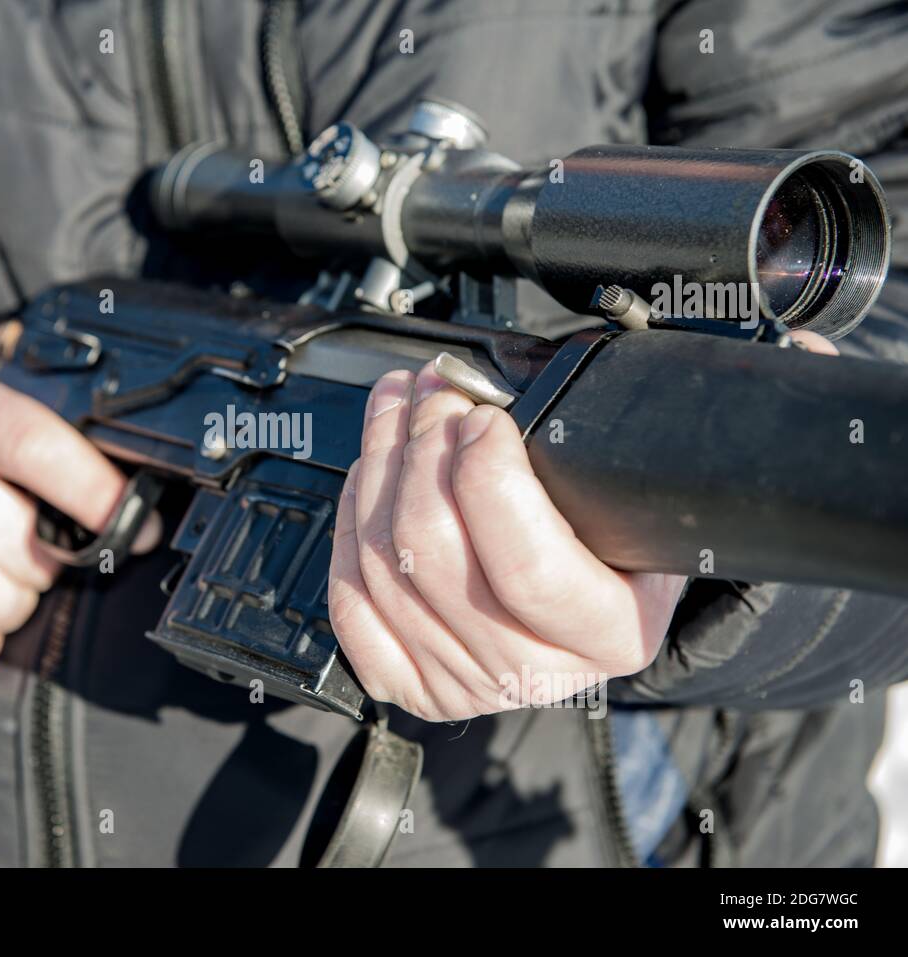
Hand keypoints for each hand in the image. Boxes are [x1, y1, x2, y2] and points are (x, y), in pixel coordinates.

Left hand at [327, 331, 835, 721]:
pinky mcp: (413, 679)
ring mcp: (466, 680)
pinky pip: (351, 607)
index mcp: (610, 629)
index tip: (483, 410)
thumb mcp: (657, 496)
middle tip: (431, 389)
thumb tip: (785, 356)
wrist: (590, 618)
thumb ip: (675, 431)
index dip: (487, 472)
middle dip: (420, 445)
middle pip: (434, 550)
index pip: (526, 561)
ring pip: (382, 563)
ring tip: (395, 406)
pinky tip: (367, 478)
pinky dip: (348, 528)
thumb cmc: (621, 545)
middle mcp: (535, 668)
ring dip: (376, 464)